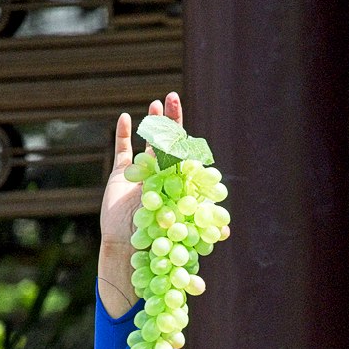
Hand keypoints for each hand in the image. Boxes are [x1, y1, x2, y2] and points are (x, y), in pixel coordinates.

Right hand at [98, 92, 181, 316]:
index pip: (184, 156)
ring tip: (156, 104)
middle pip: (168, 142)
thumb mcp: (183, 233)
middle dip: (171, 120)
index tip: (191, 124)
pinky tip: (124, 117)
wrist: (128, 250)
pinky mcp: (121, 176)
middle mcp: (161, 176)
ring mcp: (141, 173)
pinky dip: (122, 134)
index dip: (187, 139)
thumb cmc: (157, 243)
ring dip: (151, 122)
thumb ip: (202, 228)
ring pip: (147, 142)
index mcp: (176, 184)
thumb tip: (227, 230)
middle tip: (174, 97)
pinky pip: (122, 151)